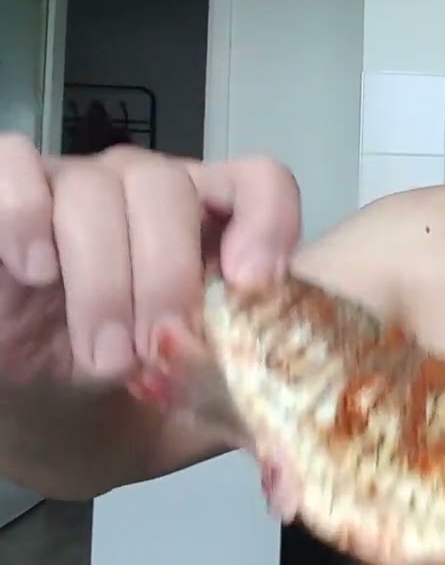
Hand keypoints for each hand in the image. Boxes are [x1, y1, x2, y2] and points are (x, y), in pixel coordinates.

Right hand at [0, 133, 300, 384]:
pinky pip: (12, 163)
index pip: (259, 181)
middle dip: (164, 275)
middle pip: (166, 186)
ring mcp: (70, 185)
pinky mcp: (3, 196)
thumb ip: (247, 393)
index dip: (266, 219)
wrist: (43, 414)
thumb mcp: (200, 403)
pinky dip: (22, 216)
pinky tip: (35, 271)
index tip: (253, 284)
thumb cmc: (130, 392)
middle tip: (155, 351)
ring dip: (99, 280)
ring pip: (92, 188)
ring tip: (102, 355)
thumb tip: (281, 416)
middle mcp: (143, 190)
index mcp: (210, 222)